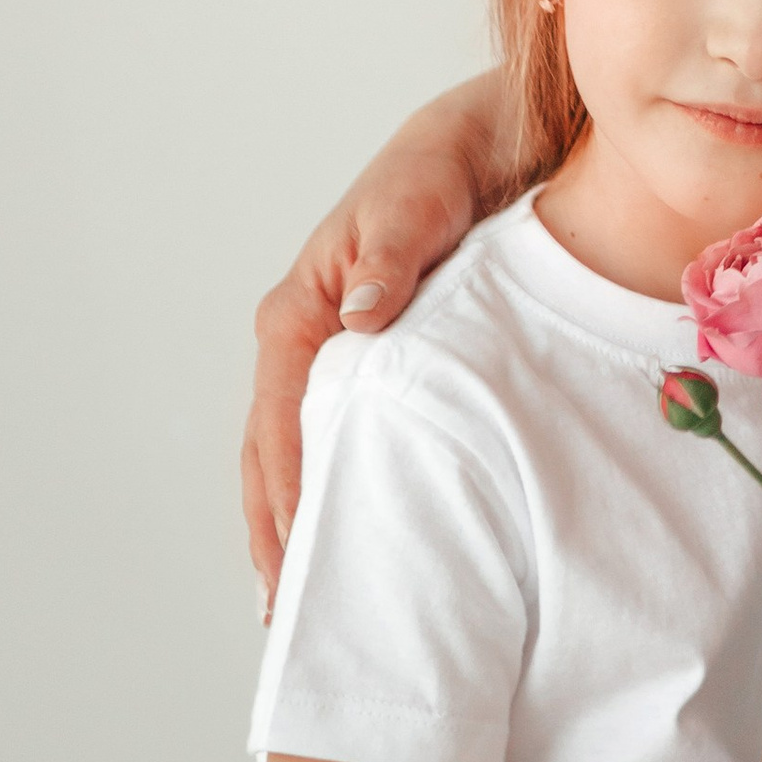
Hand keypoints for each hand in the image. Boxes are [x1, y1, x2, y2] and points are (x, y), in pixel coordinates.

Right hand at [243, 96, 494, 606]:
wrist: (486, 144)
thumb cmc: (444, 168)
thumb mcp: (416, 203)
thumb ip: (389, 259)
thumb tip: (357, 317)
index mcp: (299, 310)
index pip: (280, 423)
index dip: (287, 496)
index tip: (301, 565)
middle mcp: (305, 340)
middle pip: (274, 456)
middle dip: (278, 536)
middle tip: (291, 618)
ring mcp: (337, 358)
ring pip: (302, 458)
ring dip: (302, 527)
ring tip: (309, 605)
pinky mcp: (377, 366)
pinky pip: (346, 443)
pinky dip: (343, 493)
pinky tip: (358, 542)